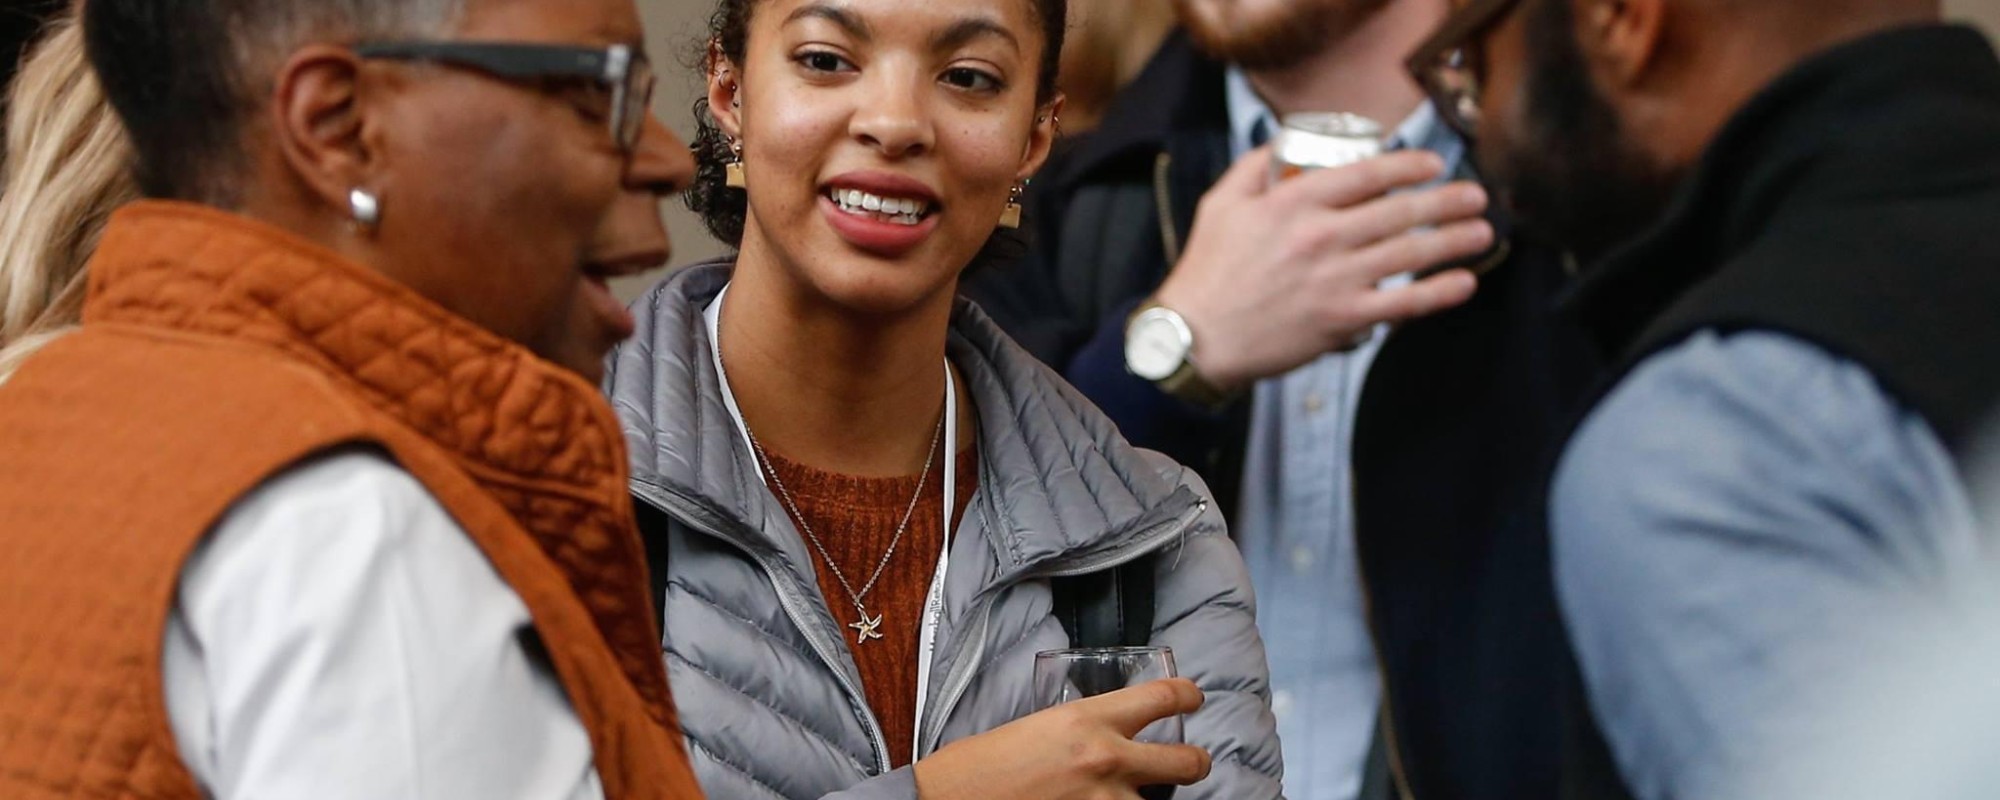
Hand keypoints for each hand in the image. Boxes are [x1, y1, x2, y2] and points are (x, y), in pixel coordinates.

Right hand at [913, 678, 1209, 799]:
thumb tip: (1108, 740)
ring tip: (1127, 794)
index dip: (1188, 696)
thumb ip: (1083, 731)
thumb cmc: (982, 764)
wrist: (950, 799)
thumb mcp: (1039, 729)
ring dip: (1144, 798)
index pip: (1162, 698)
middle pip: (1187, 762)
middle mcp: (1107, 759)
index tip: (1194, 698)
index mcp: (1089, 719)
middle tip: (1195, 762)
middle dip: (1197, 763)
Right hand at [1153, 146, 1490, 390]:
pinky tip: (1464, 283)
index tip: (1433, 163)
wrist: (1195, 338)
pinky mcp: (1342, 319)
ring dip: (1454, 240)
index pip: (1367, 174)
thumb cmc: (1207, 270)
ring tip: (1483, 232)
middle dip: (1447, 200)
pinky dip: (1438, 293)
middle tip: (1475, 195)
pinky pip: (1402, 304)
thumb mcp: (1220, 204)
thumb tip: (1282, 142)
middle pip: (1400, 211)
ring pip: (1410, 253)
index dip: (1409, 165)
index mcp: (1294, 202)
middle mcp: (1321, 236)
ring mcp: (1335, 279)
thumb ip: (1253, 168)